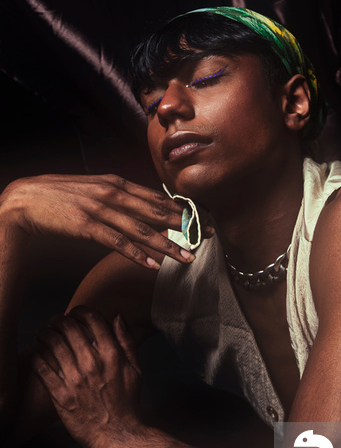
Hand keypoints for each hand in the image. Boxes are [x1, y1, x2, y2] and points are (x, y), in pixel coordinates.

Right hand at [0, 174, 211, 267]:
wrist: (27, 200)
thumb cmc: (61, 196)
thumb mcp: (94, 190)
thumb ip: (118, 196)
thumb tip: (141, 207)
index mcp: (116, 183)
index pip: (157, 198)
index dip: (181, 210)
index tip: (201, 220)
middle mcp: (113, 194)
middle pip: (156, 212)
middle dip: (185, 226)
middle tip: (207, 237)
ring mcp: (101, 209)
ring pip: (142, 229)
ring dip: (167, 245)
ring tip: (186, 257)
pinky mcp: (87, 225)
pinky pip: (118, 242)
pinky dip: (138, 254)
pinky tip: (152, 264)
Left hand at [32, 306, 143, 447]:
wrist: (118, 435)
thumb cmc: (128, 402)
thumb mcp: (136, 368)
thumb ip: (126, 340)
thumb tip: (116, 316)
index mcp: (112, 354)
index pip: (92, 319)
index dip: (80, 310)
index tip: (75, 312)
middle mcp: (92, 364)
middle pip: (69, 327)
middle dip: (59, 319)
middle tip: (55, 321)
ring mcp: (75, 380)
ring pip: (52, 344)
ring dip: (44, 333)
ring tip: (43, 333)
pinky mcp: (61, 395)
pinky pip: (42, 368)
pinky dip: (36, 355)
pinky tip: (35, 351)